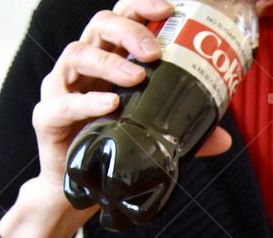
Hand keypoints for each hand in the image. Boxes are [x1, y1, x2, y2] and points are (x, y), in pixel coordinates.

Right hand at [32, 0, 230, 204]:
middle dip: (129, 31)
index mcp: (110, 61)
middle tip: (155, 52)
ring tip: (137, 77)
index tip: (169, 8)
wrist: (80, 185)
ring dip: (110, 63)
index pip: (122, 19)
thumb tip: (224, 138)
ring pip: (77, 55)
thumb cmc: (112, 146)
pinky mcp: (48, 117)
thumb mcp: (153, 135)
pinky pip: (63, 102)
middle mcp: (85, 67)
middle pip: (100, 27)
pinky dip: (87, 101)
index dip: (141, 8)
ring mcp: (62, 89)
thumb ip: (185, 133)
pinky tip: (110, 103)